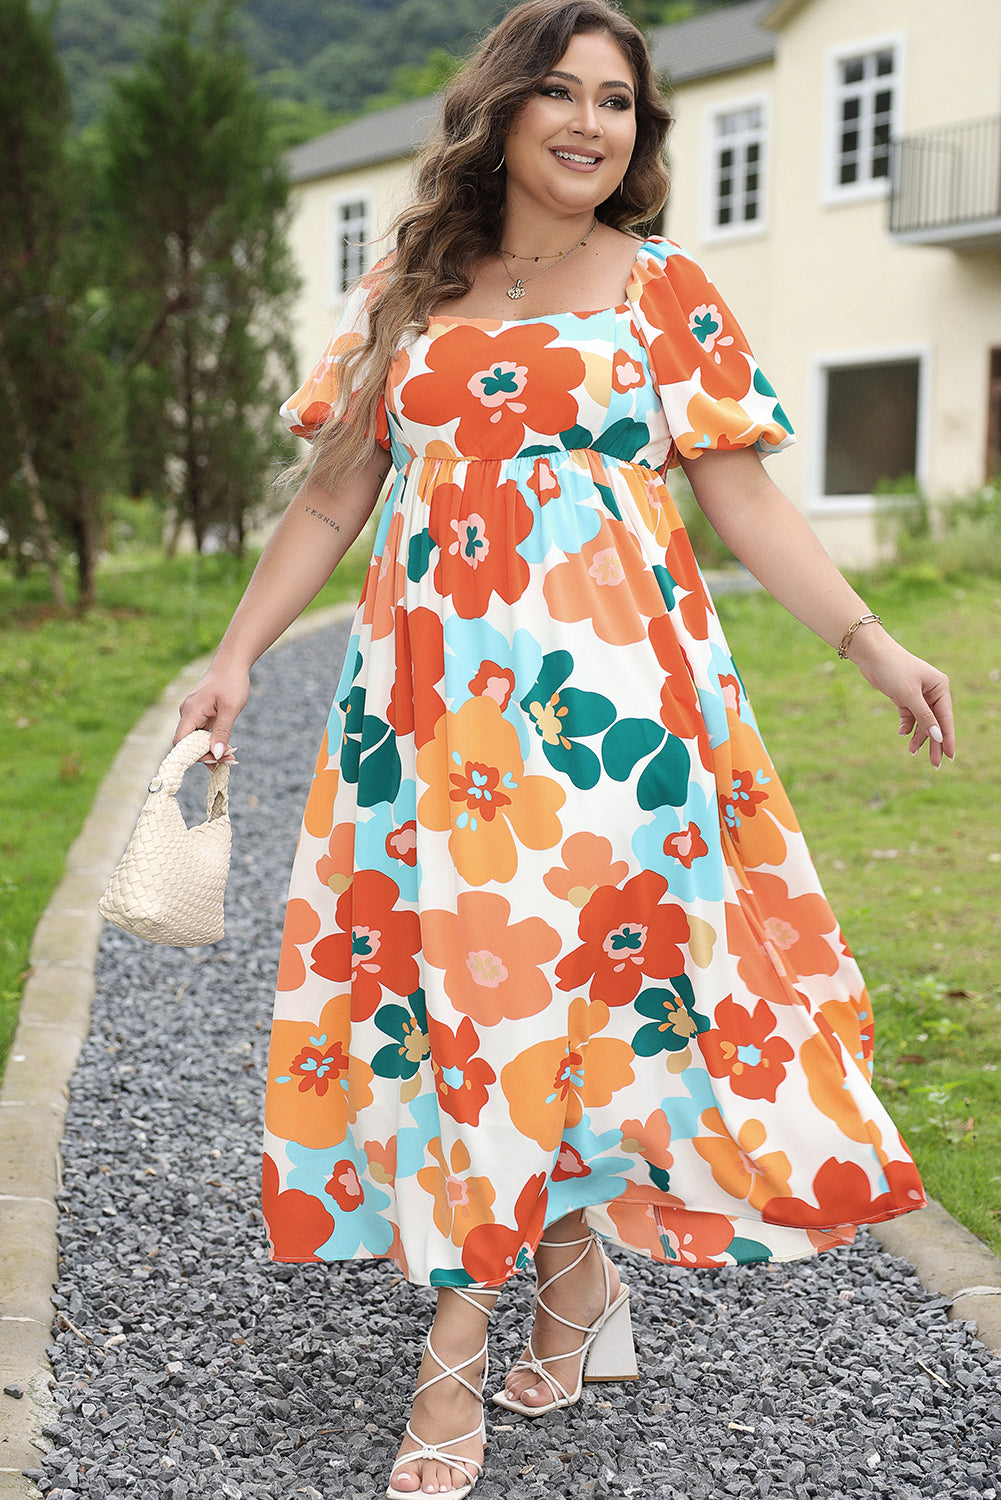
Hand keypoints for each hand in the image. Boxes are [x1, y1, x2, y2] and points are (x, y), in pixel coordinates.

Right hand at [174, 664, 250, 763]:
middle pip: (189, 743)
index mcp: (190, 712)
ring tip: (230, 755)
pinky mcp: (201, 712)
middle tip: (229, 760)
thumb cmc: (231, 682)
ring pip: (197, 738)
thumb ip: (222, 732)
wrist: (232, 662)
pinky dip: (212, 740)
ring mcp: (193, 713)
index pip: (181, 743)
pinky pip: (202, 731)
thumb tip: (217, 754)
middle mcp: (187, 713)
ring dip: (211, 748)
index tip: (215, 761)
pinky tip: (226, 746)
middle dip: (207, 755)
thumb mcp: (230, 709)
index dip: (194, 756)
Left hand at [849, 633, 954, 767]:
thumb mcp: (909, 695)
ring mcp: (918, 695)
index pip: (946, 718)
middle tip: (934, 764)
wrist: (872, 654)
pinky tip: (901, 733)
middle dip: (933, 742)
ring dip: (918, 736)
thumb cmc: (893, 669)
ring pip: (922, 722)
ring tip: (912, 751)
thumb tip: (938, 737)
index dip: (948, 738)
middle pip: (935, 722)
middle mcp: (932, 691)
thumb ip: (924, 717)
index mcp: (940, 687)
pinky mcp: (904, 697)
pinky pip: (909, 716)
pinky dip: (906, 725)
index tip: (950, 757)